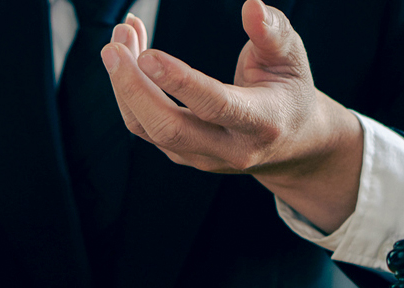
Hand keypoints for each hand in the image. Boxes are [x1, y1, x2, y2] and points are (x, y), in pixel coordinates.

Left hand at [100, 0, 362, 232]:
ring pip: (147, 129)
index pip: (215, 105)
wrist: (291, 142)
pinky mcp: (180, 154)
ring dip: (124, 84)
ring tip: (120, 37)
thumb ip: (272, 32)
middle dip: (133, 88)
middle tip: (113, 46)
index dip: (179, 82)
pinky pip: (143, 126)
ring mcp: (200, 157)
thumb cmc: (288, 88)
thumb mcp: (291, 57)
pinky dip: (129, 90)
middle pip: (168, 128)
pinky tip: (128, 54)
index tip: (147, 55)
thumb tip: (251, 5)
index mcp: (262, 122)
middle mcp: (229, 148)